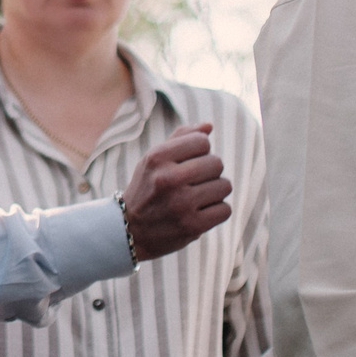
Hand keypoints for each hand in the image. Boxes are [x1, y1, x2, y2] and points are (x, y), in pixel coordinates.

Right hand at [121, 123, 231, 262]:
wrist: (130, 230)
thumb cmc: (148, 188)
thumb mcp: (154, 159)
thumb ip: (180, 138)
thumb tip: (209, 126)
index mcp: (157, 158)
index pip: (202, 141)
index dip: (200, 151)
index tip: (189, 163)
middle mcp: (168, 179)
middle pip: (216, 163)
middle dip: (209, 172)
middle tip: (194, 182)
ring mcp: (180, 204)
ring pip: (224, 186)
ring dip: (215, 192)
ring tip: (198, 197)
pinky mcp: (192, 226)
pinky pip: (225, 209)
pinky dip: (217, 211)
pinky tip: (201, 212)